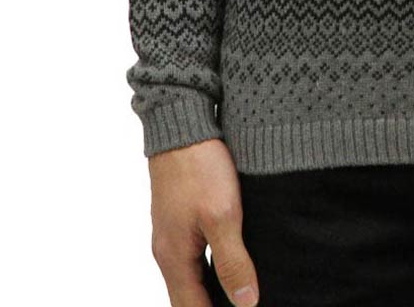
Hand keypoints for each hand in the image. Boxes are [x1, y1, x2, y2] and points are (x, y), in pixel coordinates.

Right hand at [148, 137, 258, 306]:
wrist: (182, 125)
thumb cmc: (200, 168)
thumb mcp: (223, 216)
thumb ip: (233, 262)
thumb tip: (246, 303)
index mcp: (174, 258)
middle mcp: (167, 251)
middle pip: (188, 298)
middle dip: (213, 306)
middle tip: (245, 302)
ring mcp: (171, 233)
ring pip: (191, 277)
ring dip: (211, 290)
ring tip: (241, 292)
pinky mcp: (180, 216)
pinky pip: (193, 255)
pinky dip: (210, 268)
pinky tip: (231, 261)